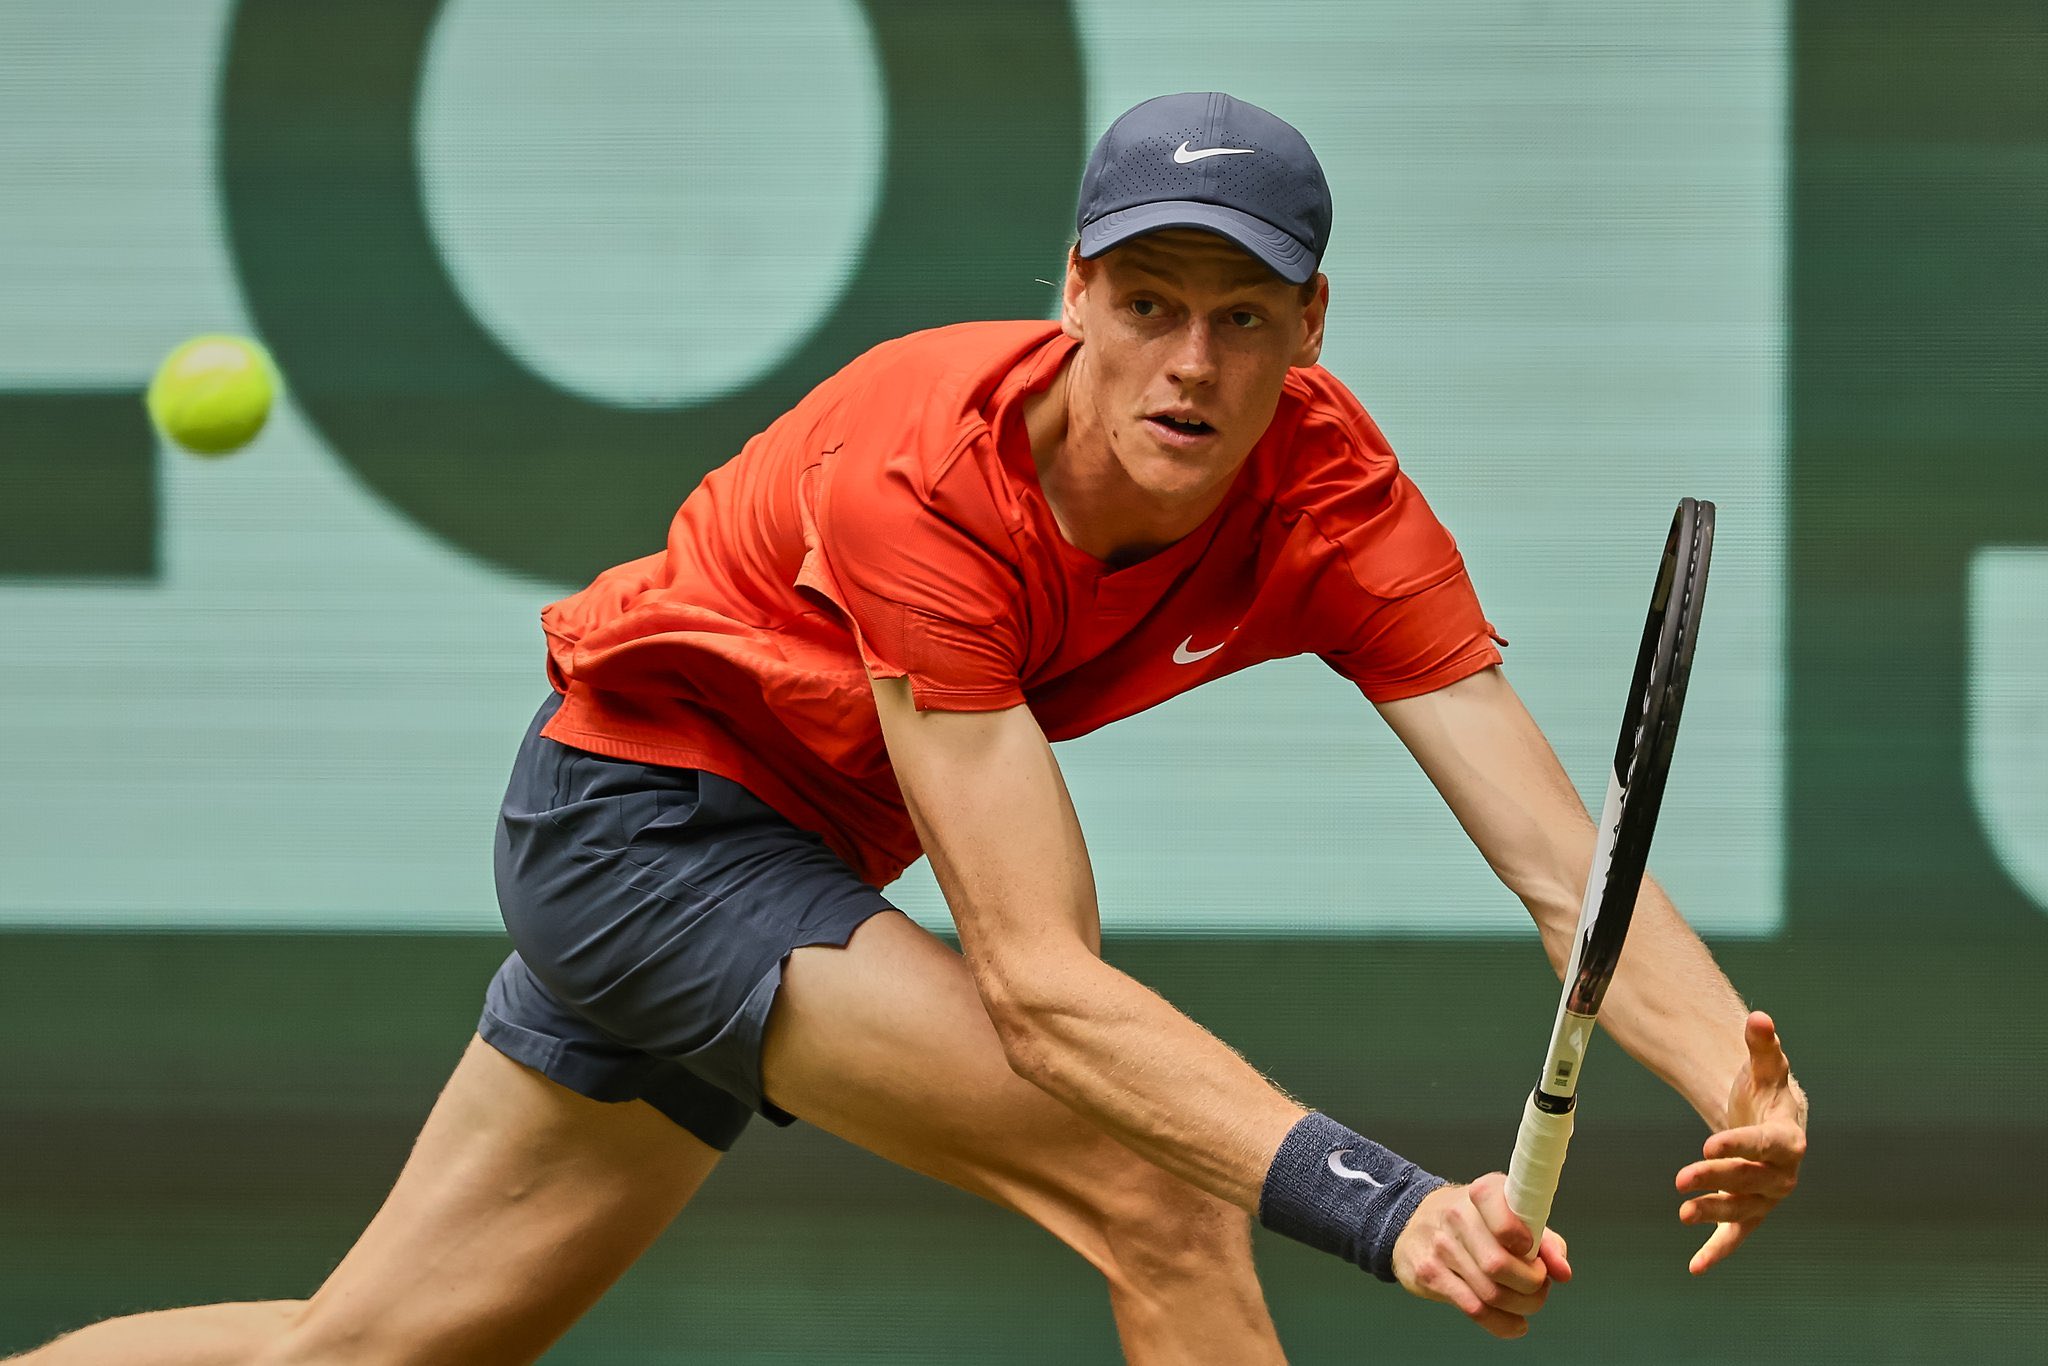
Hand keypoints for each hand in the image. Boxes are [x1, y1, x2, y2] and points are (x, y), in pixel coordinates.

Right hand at [1391, 1171, 1572, 1338]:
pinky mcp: (1429, 1275)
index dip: (1524, 1241)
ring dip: (1520, 1306)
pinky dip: (1502, 1324)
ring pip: (1490, 1293)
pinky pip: (1474, 1310)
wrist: (1417, 1220)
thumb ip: (1545, 1240)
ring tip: (1526, 1300)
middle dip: (1531, 1286)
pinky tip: (1514, 1322)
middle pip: (1499, 1266)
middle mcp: (1457, 1216)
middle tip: (1538, 1284)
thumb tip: (1562, 1271)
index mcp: (1483, 1193)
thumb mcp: (1511, 1215)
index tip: (1533, 1252)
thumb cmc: (1473, 1219)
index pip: (1502, 1217)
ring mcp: (1440, 1247)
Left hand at [1676, 1010, 1807, 1273]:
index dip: (1739, 1145)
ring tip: (1684, 1213)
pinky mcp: (1752, 1211)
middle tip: (1681, 1178)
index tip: (1708, 1145)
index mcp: (1787, 1136)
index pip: (1765, 1144)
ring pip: (1742, 1208)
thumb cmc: (1766, 1089)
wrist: (1772, 1117)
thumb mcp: (1765, 1065)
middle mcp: (1783, 1172)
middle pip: (1750, 1179)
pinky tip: (1696, 1267)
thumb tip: (1758, 1017)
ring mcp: (1768, 1195)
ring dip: (1714, 1212)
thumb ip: (1761, 1044)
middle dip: (1717, 1179)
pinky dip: (1719, 1251)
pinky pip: (1738, 1235)